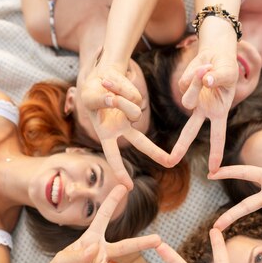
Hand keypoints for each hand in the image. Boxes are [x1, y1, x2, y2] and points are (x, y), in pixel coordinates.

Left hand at [35, 185, 160, 262]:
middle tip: (159, 239)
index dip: (113, 202)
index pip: (103, 217)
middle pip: (126, 246)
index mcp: (90, 239)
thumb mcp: (60, 260)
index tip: (124, 186)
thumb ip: (78, 254)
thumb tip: (97, 248)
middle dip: (143, 243)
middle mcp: (100, 251)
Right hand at [80, 68, 171, 187]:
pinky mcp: (138, 100)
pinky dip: (122, 88)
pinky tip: (116, 85)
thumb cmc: (91, 92)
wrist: (101, 75)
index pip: (113, 156)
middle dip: (156, 152)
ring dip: (120, 100)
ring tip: (109, 92)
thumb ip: (101, 101)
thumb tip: (114, 100)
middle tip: (171, 162)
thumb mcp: (90, 97)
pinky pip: (134, 96)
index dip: (120, 171)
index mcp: (107, 134)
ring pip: (134, 111)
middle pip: (142, 143)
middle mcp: (122, 128)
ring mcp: (132, 114)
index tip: (128, 187)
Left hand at [168, 64, 235, 172]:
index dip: (216, 153)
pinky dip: (194, 73)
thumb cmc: (227, 68)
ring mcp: (192, 99)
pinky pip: (185, 83)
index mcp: (219, 112)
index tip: (214, 171)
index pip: (218, 136)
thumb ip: (218, 78)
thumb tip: (205, 81)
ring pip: (187, 99)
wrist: (216, 54)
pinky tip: (201, 68)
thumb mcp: (229, 74)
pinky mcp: (183, 87)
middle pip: (189, 131)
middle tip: (170, 162)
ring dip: (197, 83)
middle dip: (180, 147)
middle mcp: (203, 110)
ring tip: (207, 70)